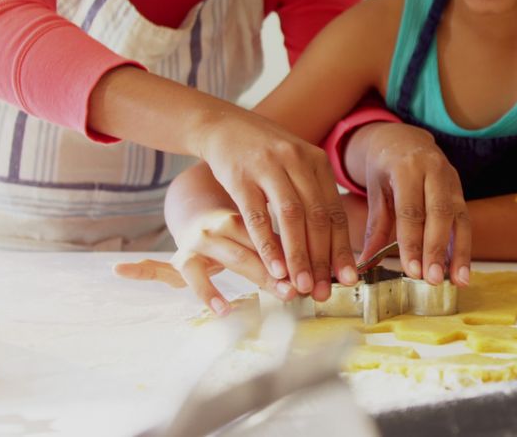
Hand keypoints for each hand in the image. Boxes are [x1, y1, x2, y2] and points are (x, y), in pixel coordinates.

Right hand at [114, 209, 306, 315]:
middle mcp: (221, 225)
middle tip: (302, 289)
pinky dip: (204, 293)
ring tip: (277, 295)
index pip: (274, 233)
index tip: (318, 273)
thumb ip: (286, 241)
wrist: (192, 205)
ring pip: (230, 260)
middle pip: (257, 246)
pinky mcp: (182, 261)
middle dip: (282, 269)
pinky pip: (186, 278)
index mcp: (244, 213)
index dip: (296, 253)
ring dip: (257, 277)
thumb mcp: (258, 226)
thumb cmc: (237, 225)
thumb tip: (334, 258)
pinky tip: (222, 312)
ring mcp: (199, 243)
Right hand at [193, 112, 356, 297]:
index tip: (347, 279)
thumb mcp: (296, 164)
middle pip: (317, 217)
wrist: (222, 125)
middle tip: (323, 291)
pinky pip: (257, 215)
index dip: (341, 249)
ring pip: (292, 217)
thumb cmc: (263, 154)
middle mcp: (297, 162)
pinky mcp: (240, 176)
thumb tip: (333, 244)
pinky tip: (273, 268)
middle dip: (322, 259)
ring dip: (299, 255)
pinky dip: (267, 244)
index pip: (335, 212)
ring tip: (302, 286)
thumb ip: (314, 196)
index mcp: (318, 162)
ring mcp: (269, 167)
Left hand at [357, 123, 470, 285]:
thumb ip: (375, 226)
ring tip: (458, 280)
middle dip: (436, 249)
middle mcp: (434, 170)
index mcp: (406, 167)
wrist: (406, 139)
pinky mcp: (460, 189)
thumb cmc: (386, 166)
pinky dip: (464, 246)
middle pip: (439, 213)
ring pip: (459, 217)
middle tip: (431, 279)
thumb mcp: (375, 190)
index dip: (411, 242)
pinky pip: (465, 219)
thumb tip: (365, 263)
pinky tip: (462, 270)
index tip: (411, 270)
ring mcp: (451, 178)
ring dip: (459, 252)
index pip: (410, 210)